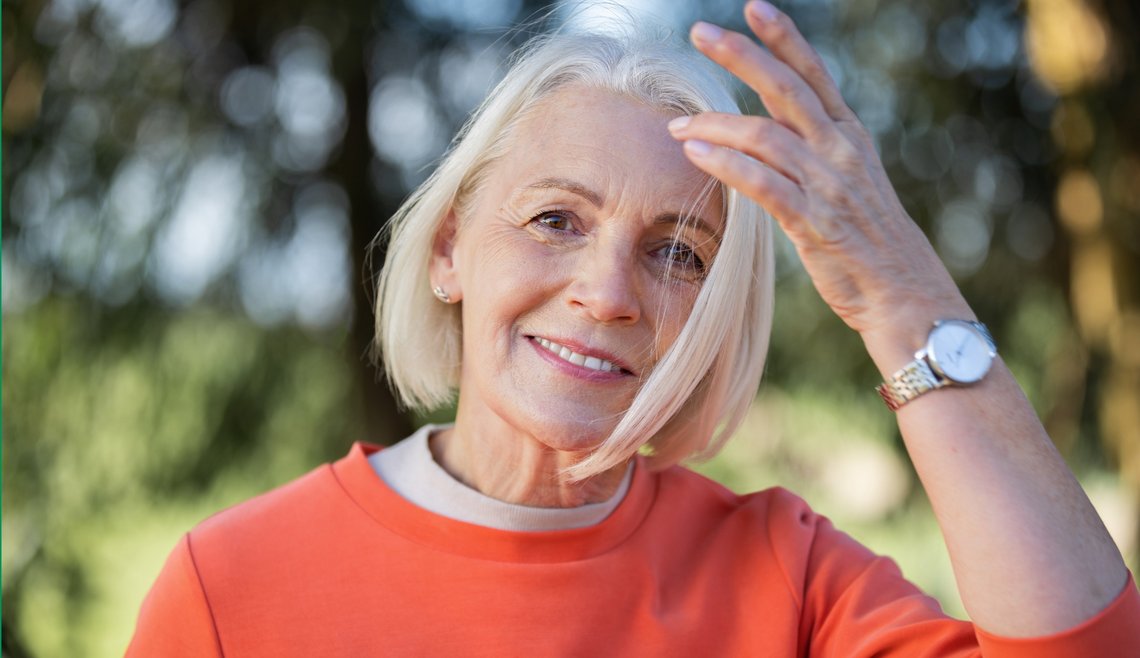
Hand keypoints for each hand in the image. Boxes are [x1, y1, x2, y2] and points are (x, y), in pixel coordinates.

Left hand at [668, 1, 973, 356]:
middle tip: (701, 31)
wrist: (904, 293)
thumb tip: (769, 125)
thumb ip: (813, 150)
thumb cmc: (868, 239)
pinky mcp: (814, 223)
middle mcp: (841, 151)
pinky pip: (764, 184)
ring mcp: (829, 185)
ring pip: (765, 136)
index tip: (753, 6)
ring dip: (715, 124)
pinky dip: (726, 165)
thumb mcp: (849, 182)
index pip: (813, 74)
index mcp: (850, 135)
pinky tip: (695, 153)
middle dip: (742, 55)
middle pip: (786, 89)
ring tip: (677, 125)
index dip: (784, 37)